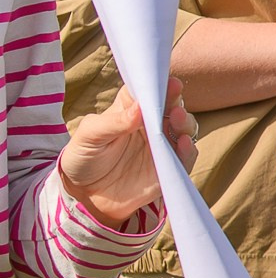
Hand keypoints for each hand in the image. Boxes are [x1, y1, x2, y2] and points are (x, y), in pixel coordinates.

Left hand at [58, 79, 194, 226]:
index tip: (165, 80)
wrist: (85, 197)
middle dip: (175, 99)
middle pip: (170, 105)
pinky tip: (184, 143)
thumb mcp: (89, 137)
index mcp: (130, 110)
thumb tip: (139, 108)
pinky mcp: (169, 166)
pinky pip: (186, 156)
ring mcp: (162, 145)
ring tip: (177, 118)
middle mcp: (150, 124)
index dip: (156, 84)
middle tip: (173, 97)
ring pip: (184, 126)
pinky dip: (188, 149)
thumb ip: (113, 122)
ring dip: (185, 121)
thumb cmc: (84, 160)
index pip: (146, 91)